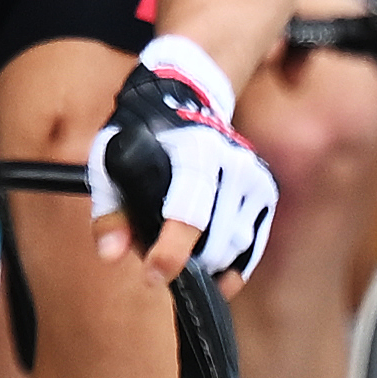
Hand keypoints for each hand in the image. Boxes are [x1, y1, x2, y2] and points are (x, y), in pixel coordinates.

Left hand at [88, 36, 277, 282]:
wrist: (189, 100)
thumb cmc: (142, 136)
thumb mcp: (110, 160)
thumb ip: (109, 209)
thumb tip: (109, 254)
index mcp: (194, 152)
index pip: (188, 212)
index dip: (171, 251)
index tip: (152, 277)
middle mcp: (233, 162)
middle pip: (214, 240)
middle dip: (183, 261)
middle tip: (155, 254)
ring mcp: (255, 176)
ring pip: (236, 247)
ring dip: (206, 263)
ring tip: (177, 246)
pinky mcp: (267, 190)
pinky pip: (254, 245)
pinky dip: (233, 265)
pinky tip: (214, 275)